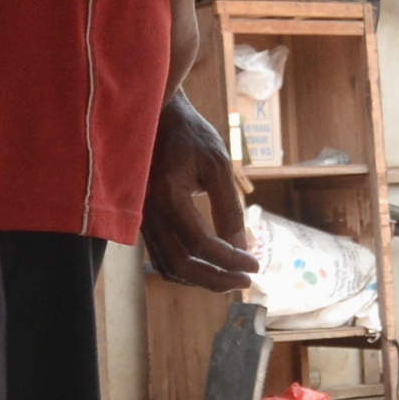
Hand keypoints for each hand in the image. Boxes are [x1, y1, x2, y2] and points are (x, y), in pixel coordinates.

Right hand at [140, 91, 258, 293]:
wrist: (156, 118)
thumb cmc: (190, 136)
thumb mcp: (218, 165)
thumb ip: (229, 208)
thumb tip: (242, 249)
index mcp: (167, 194)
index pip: (200, 243)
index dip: (230, 260)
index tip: (255, 265)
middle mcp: (148, 212)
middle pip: (181, 264)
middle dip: (217, 279)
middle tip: (246, 281)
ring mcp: (142, 220)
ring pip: (169, 267)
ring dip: (202, 279)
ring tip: (232, 278)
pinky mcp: (144, 223)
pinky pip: (163, 257)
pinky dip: (188, 269)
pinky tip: (212, 265)